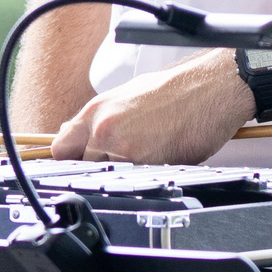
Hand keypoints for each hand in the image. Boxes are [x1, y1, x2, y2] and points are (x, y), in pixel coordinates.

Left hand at [48, 50, 254, 164]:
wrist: (210, 89)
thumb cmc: (176, 90)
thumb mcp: (127, 96)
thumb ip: (100, 119)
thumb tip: (82, 134)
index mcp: (96, 111)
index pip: (60, 148)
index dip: (69, 159)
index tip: (78, 163)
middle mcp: (103, 130)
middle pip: (80, 167)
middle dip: (95, 168)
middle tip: (119, 161)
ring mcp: (123, 150)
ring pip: (106, 177)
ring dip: (120, 175)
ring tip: (144, 159)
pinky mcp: (147, 166)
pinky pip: (132, 182)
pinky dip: (142, 179)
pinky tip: (157, 163)